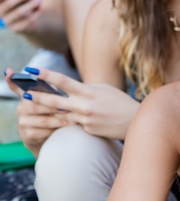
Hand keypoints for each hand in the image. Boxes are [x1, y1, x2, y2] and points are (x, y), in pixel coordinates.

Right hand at [0, 0, 41, 32]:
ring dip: (30, 4)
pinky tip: (39, 8)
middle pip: (8, 4)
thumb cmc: (21, 2)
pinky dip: (34, 13)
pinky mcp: (16, 29)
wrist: (26, 20)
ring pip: (19, 12)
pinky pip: (26, 21)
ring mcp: (7, 22)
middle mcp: (0, 13)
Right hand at [4, 68, 68, 155]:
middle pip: (36, 103)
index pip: (16, 85)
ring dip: (58, 118)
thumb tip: (54, 85)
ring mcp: (22, 121)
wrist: (48, 137)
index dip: (11, 79)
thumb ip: (51, 91)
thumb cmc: (53, 113)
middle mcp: (21, 107)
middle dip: (53, 105)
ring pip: (42, 118)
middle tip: (67, 106)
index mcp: (27, 95)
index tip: (9, 71)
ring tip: (72, 117)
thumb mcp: (53, 100)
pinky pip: (43, 131)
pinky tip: (66, 126)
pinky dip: (56, 128)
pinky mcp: (27, 134)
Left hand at [15, 66, 137, 139]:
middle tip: (25, 94)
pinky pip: (74, 125)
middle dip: (39, 97)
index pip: (64, 81)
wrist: (134, 121)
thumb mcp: (103, 89)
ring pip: (61, 115)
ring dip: (48, 111)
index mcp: (89, 91)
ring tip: (36, 107)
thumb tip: (71, 87)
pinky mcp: (87, 131)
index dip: (47, 75)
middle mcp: (85, 106)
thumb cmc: (119, 101)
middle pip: (55, 101)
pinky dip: (70, 121)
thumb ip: (86, 88)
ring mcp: (85, 120)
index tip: (34, 70)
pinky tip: (71, 119)